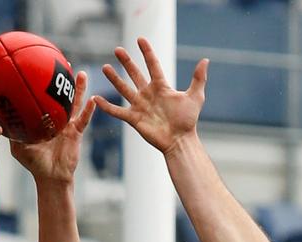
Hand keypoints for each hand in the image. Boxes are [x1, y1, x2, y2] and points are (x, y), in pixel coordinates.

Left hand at [10, 71, 96, 184]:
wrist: (51, 177)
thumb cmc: (34, 163)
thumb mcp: (18, 145)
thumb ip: (10, 131)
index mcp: (44, 120)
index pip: (43, 98)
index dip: (42, 84)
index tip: (40, 68)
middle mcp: (57, 120)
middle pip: (61, 95)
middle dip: (62, 80)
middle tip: (64, 63)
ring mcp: (68, 125)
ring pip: (75, 103)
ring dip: (80, 88)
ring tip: (82, 73)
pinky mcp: (77, 133)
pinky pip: (83, 119)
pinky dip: (89, 110)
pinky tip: (94, 99)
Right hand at [95, 37, 208, 155]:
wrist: (180, 141)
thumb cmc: (188, 121)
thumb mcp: (195, 97)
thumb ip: (198, 78)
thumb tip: (205, 60)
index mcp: (161, 87)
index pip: (153, 65)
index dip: (147, 52)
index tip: (140, 39)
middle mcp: (149, 94)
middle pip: (135, 74)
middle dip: (127, 62)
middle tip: (118, 49)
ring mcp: (140, 106)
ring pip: (124, 89)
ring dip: (114, 79)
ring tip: (105, 68)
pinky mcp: (134, 118)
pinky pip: (117, 111)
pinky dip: (106, 106)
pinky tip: (96, 98)